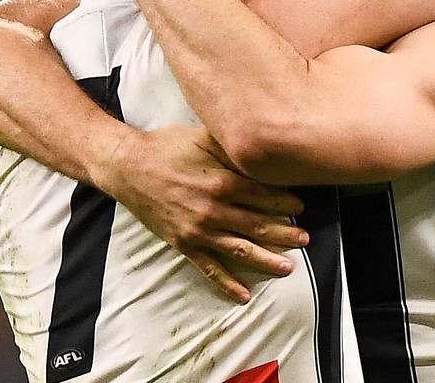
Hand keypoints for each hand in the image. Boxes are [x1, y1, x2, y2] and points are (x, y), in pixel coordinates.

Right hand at [94, 126, 309, 303]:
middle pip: (258, 225)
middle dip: (285, 234)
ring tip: (288, 269)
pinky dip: (227, 283)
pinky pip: (209, 267)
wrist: (128, 167)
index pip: (264, 196)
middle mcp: (213, 209)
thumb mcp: (204, 139)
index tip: (301, 206)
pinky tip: (244, 295)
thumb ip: (233, 150)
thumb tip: (261, 152)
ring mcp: (198, 230)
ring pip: (240, 249)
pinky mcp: (183, 243)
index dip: (285, 203)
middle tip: (305, 240)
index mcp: (222, 181)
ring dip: (266, 259)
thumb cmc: (167, 147)